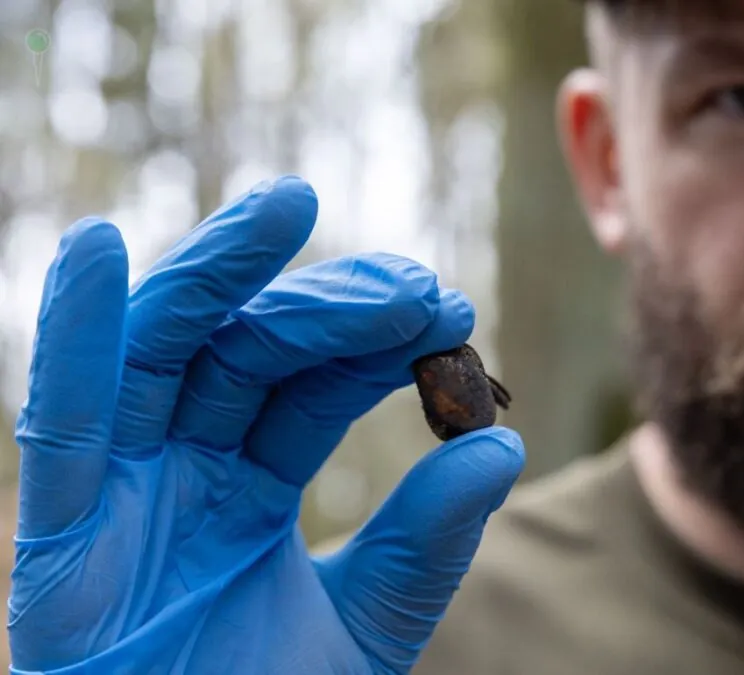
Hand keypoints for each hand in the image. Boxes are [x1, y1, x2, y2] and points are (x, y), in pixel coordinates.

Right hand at [8, 176, 524, 673]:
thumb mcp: (366, 627)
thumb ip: (424, 544)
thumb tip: (502, 448)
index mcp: (245, 490)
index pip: (313, 386)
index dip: (376, 341)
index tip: (450, 308)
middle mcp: (181, 473)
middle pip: (246, 355)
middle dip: (329, 307)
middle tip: (413, 284)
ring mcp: (119, 495)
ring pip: (160, 356)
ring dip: (219, 273)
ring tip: (288, 206)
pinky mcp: (57, 538)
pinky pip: (58, 426)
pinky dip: (70, 339)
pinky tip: (92, 252)